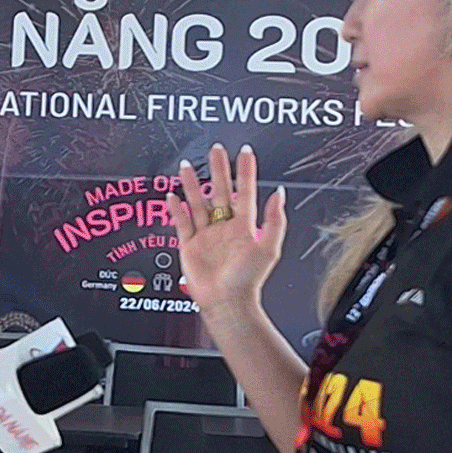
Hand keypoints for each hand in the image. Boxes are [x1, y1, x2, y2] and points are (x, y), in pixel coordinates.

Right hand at [166, 144, 287, 314]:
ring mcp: (206, 235)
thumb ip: (274, 220)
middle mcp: (225, 227)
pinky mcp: (190, 246)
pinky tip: (172, 196)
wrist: (226, 302)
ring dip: (191, 184)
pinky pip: (181, 223)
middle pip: (219, 191)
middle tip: (215, 150)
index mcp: (244, 225)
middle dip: (217, 170)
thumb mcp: (269, 248)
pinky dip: (175, 210)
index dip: (245, 171)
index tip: (245, 151)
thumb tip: (279, 194)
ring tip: (187, 166)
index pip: (245, 190)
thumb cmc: (248, 280)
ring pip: (197, 203)